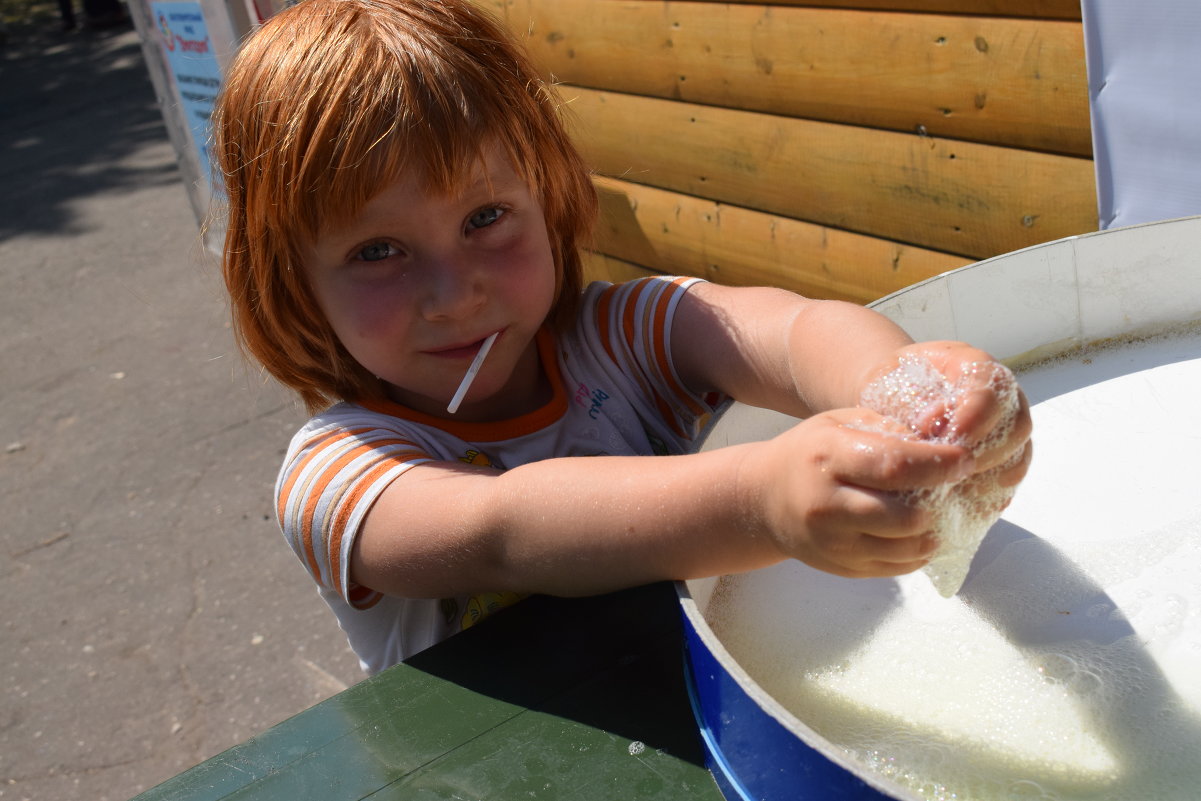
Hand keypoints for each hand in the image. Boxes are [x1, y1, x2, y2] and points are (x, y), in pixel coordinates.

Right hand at [742, 408, 977, 578]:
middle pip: (904, 516)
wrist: (765, 499)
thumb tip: (944, 438)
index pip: (894, 465)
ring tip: (942, 511)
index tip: (965, 459)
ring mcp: (834, 543)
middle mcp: (828, 505)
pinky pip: (898, 568)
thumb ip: (888, 428)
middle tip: (955, 487)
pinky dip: (920, 551)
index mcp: (828, 459)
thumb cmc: (811, 453)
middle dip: (941, 503)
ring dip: (935, 531)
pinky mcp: (843, 568)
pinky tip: (922, 532)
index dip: (938, 464)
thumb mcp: (840, 425)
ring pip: (906, 548)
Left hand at [861, 341, 1032, 486]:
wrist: (895, 398)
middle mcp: (1002, 395)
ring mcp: (1007, 427)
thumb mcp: (891, 384)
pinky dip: (990, 493)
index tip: (948, 438)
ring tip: (952, 488)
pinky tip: (961, 501)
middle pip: (1017, 425)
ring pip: (1018, 456)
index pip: (992, 388)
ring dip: (988, 477)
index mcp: (975, 365)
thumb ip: (911, 401)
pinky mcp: (1003, 457)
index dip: (975, 416)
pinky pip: (1009, 479)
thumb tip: (931, 428)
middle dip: (985, 453)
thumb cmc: (892, 387)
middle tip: (949, 469)